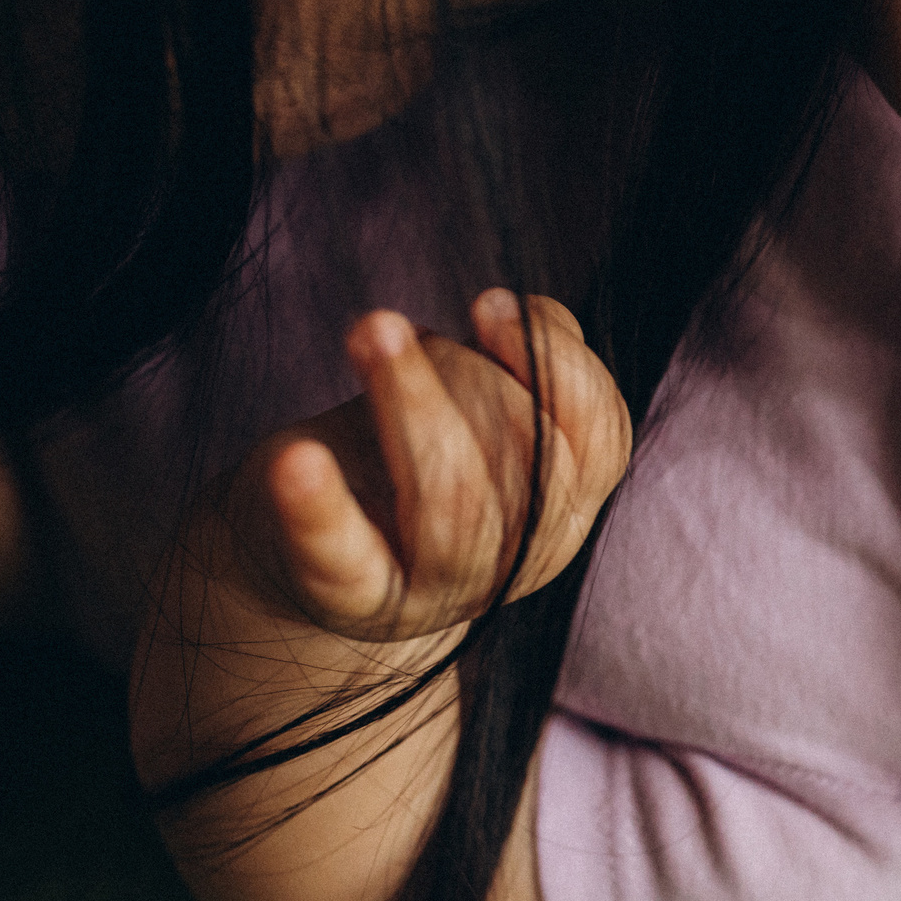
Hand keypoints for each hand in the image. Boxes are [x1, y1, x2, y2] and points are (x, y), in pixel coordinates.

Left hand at [221, 291, 631, 642]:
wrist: (319, 560)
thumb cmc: (407, 467)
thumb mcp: (479, 414)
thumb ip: (521, 369)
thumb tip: (526, 312)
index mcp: (560, 515)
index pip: (600, 443)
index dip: (561, 366)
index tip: (490, 304)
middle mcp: (514, 562)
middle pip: (534, 468)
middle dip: (468, 375)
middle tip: (392, 326)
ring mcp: (437, 589)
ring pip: (455, 501)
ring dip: (412, 402)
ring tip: (368, 331)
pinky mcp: (352, 597)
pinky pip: (345, 554)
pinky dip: (320, 509)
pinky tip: (299, 460)